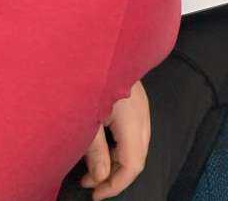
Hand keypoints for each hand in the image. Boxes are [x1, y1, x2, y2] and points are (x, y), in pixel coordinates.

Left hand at [81, 81, 150, 200]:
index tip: (94, 193)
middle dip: (116, 175)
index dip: (116, 185)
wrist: (96, 42)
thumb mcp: (85, 118)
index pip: (134, 164)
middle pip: (138, 155)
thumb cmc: (88, 75)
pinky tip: (100, 143)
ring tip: (90, 167)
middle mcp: (142, 112)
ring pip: (137, 142)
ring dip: (116, 159)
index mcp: (132, 119)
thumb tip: (101, 177)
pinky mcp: (134, 97)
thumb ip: (94, 151)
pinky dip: (118, 144)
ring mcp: (141, 103)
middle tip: (90, 183)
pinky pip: (133, 129)